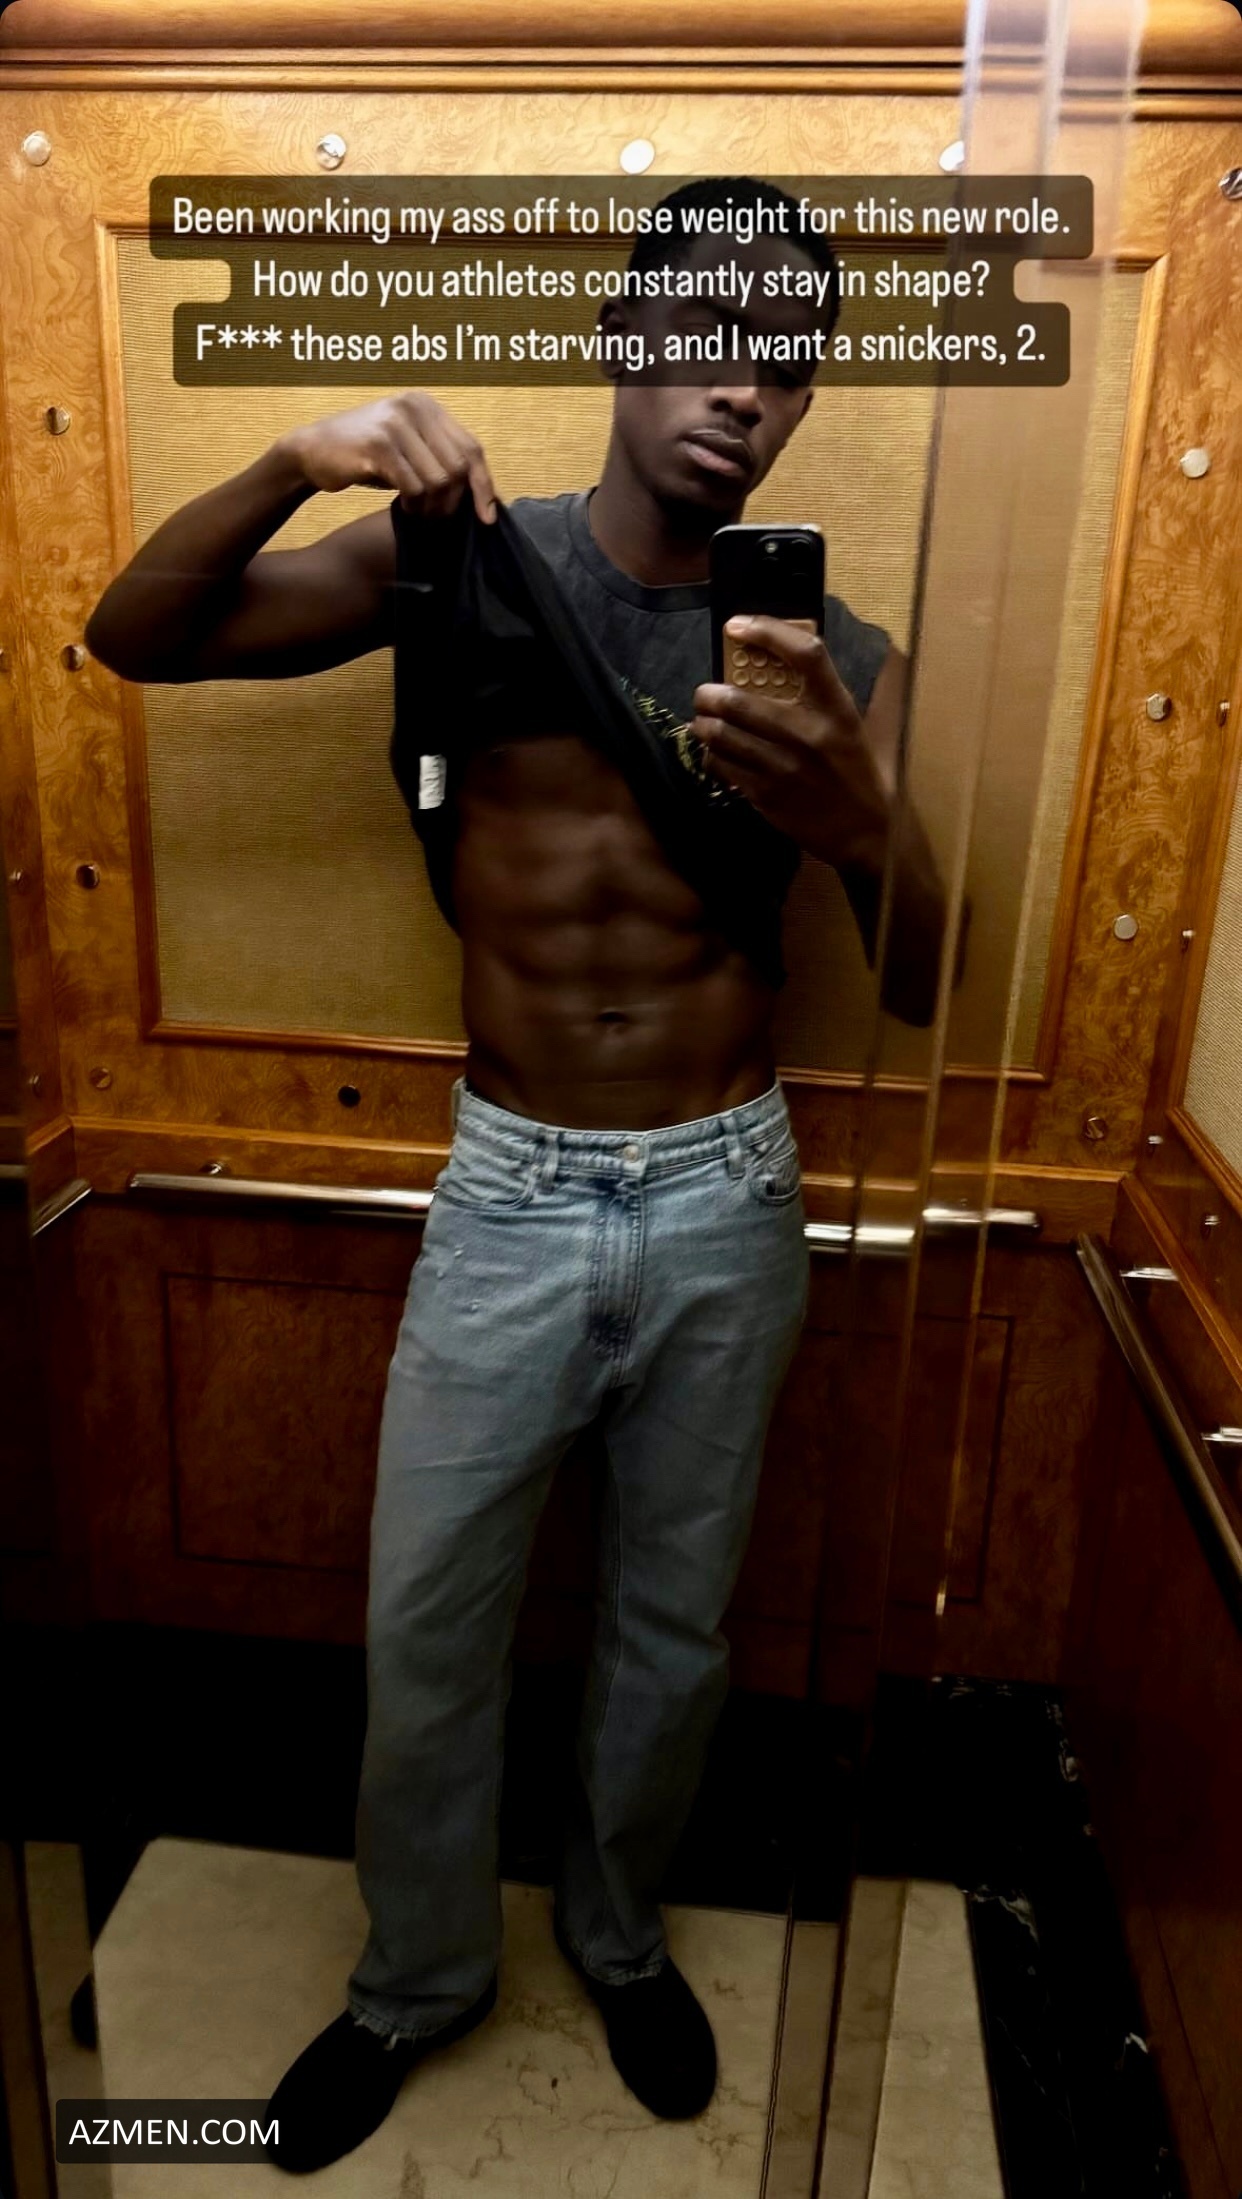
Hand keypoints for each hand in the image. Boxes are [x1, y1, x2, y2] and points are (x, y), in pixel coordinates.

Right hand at [282, 393, 496, 521]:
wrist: (312, 451)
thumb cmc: (365, 457)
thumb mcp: (408, 449)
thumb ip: (439, 458)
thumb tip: (481, 494)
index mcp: (426, 406)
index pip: (472, 447)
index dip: (483, 485)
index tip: (486, 517)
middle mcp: (414, 407)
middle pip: (459, 466)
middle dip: (454, 501)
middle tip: (437, 517)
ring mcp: (396, 424)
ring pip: (439, 480)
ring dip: (432, 507)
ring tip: (418, 512)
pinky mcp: (379, 445)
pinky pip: (414, 486)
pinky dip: (414, 505)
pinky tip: (405, 508)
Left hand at [692, 615, 890, 865]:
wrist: (862, 832)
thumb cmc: (853, 771)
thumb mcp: (848, 725)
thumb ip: (818, 695)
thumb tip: (769, 658)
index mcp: (837, 708)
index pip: (805, 653)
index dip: (767, 631)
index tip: (737, 626)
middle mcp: (810, 733)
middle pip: (739, 699)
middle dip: (710, 694)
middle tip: (705, 695)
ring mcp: (784, 767)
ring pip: (721, 734)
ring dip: (703, 725)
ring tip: (704, 723)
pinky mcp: (766, 795)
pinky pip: (722, 766)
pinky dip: (711, 756)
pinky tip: (716, 754)